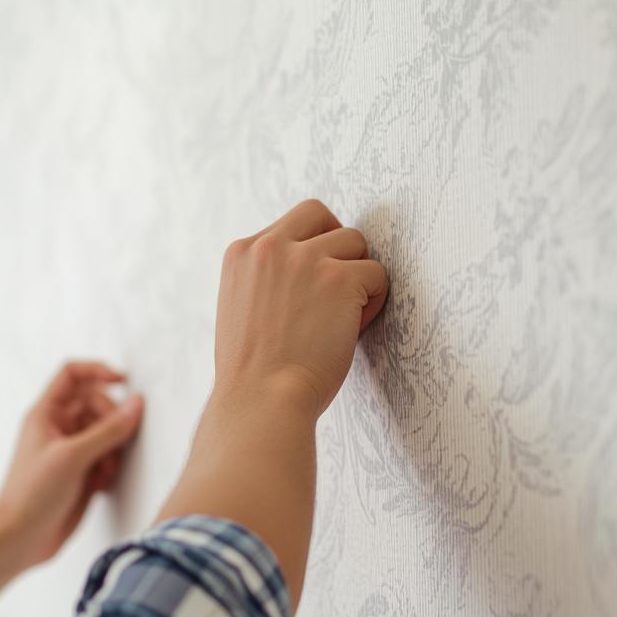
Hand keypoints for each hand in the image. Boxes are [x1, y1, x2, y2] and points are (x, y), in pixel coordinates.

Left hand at [0, 360, 144, 568]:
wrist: (19, 539)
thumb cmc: (30, 495)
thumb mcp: (72, 457)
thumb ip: (108, 429)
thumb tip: (136, 404)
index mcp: (45, 413)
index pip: (72, 375)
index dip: (98, 371)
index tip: (124, 380)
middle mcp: (57, 428)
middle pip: (96, 403)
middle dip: (111, 421)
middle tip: (114, 444)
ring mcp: (70, 450)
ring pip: (105, 432)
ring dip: (113, 449)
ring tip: (104, 472)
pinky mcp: (80, 472)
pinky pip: (106, 456)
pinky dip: (109, 467)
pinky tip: (101, 486)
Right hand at [213, 198, 388, 419]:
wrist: (261, 401)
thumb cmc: (253, 372)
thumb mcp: (240, 308)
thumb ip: (264, 278)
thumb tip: (302, 270)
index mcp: (242, 252)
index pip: (291, 224)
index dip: (309, 249)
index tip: (312, 285)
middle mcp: (271, 247)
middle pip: (322, 216)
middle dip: (336, 247)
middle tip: (338, 289)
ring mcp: (307, 260)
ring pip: (356, 242)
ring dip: (357, 276)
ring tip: (345, 316)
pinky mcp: (340, 280)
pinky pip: (377, 275)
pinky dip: (373, 302)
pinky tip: (353, 330)